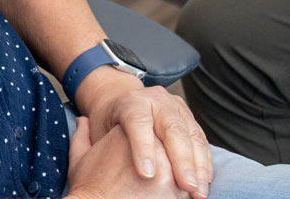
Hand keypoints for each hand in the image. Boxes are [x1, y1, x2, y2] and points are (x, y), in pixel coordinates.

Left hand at [74, 68, 211, 197]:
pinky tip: (205, 181)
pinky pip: (200, 139)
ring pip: (191, 133)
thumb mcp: (94, 133)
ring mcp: (175, 106)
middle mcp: (156, 100)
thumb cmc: (107, 125)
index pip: (137, 122)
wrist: (122, 102)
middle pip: (171, 128)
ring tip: (199, 191)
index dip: (143, 147)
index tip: (147, 175)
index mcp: (130, 102)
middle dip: (181, 160)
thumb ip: (87, 141)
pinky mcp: (188, 117)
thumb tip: (85, 141)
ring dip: (199, 165)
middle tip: (186, 186)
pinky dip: (204, 161)